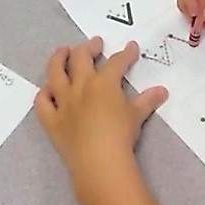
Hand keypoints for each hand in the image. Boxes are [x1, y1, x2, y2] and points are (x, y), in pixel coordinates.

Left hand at [35, 38, 167, 180]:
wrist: (99, 161)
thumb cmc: (120, 135)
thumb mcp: (137, 115)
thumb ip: (147, 100)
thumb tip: (162, 91)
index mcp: (104, 83)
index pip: (116, 62)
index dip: (125, 53)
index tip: (131, 47)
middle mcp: (81, 87)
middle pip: (81, 58)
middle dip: (89, 47)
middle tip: (95, 44)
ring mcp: (63, 102)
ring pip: (55, 74)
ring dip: (58, 59)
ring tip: (62, 51)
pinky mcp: (51, 120)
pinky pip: (43, 103)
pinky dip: (44, 94)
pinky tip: (48, 90)